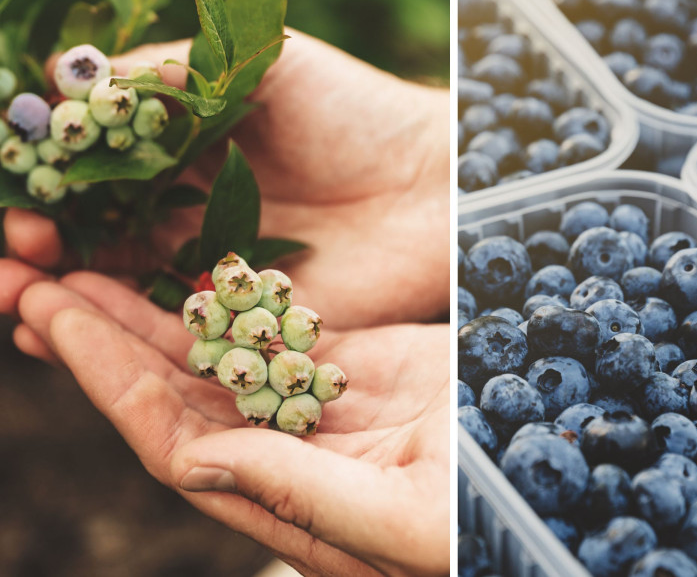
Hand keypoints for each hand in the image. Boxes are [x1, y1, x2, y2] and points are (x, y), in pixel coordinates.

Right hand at [3, 28, 450, 327]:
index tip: (18, 200)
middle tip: (9, 263)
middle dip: (41, 249)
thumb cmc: (355, 111)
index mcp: (186, 151)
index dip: (48, 185)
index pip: (94, 173)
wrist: (436, 181)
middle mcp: (191, 213)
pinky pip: (170, 335)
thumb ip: (167, 70)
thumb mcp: (260, 62)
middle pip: (95, 236)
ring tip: (16, 303)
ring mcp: (216, 271)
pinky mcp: (248, 321)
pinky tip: (60, 339)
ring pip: (121, 289)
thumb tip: (66, 75)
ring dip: (60, 299)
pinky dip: (115, 340)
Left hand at [15, 271, 449, 575]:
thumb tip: (192, 458)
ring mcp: (323, 407)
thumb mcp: (400, 518)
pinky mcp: (360, 366)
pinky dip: (234, 297)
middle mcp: (289, 455)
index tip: (56, 321)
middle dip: (107, 339)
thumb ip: (298, 491)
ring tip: (92, 263)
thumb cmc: (491, 517)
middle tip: (41, 278)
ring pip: (219, 357)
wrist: (560, 464)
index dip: (110, 381)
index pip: (173, 438)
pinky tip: (195, 262)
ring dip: (156, 313)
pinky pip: (279, 329)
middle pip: (178, 393)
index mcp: (287, 503)